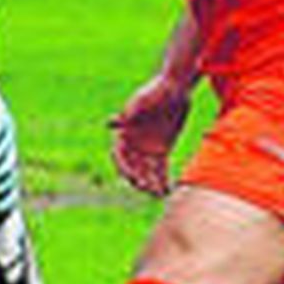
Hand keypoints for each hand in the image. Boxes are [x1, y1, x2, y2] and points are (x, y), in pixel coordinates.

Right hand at [109, 75, 192, 196]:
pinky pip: (161, 170)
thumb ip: (128, 114)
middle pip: (132, 166)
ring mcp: (147, 149)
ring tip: (157, 195)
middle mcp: (133, 143)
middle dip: (137, 179)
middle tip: (145, 187)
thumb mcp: (142, 101)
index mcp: (123, 132)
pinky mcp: (162, 151)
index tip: (132, 177)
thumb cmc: (155, 91)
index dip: (123, 167)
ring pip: (146, 172)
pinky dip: (163, 180)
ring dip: (150, 184)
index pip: (118, 154)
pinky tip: (167, 191)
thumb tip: (109, 123)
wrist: (175, 89)